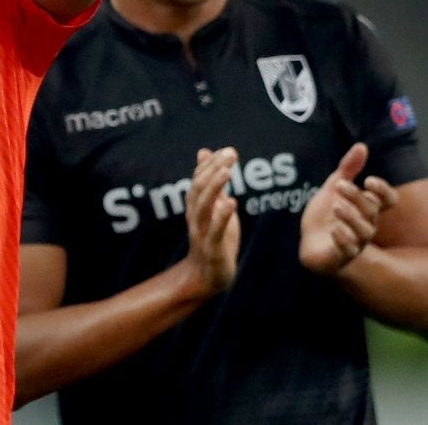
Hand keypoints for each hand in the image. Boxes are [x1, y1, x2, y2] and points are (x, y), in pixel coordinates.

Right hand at [185, 147, 240, 295]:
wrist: (208, 275)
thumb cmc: (215, 238)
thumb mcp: (215, 207)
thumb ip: (211, 182)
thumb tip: (205, 153)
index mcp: (196, 206)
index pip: (199, 179)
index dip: (211, 164)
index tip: (228, 151)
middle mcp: (195, 216)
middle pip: (198, 188)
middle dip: (213, 169)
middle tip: (231, 154)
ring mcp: (201, 232)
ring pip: (202, 206)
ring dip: (214, 187)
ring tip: (227, 171)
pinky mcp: (212, 248)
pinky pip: (214, 230)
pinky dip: (222, 216)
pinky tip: (232, 202)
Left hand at [299, 142, 398, 274]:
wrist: (308, 240)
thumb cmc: (326, 214)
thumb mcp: (334, 187)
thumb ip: (348, 168)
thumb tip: (362, 146)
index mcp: (367, 208)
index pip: (388, 200)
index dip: (383, 191)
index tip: (368, 180)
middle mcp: (366, 225)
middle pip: (372, 212)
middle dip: (357, 197)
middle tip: (339, 186)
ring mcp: (355, 242)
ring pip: (364, 233)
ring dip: (352, 218)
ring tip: (337, 206)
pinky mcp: (341, 256)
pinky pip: (349, 252)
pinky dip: (344, 242)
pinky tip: (335, 230)